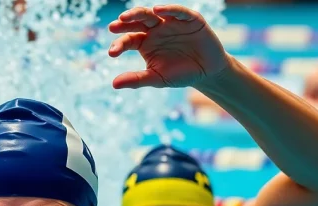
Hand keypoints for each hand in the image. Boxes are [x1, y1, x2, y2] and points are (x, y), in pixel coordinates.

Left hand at [107, 5, 230, 89]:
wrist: (206, 73)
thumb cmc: (179, 74)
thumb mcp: (157, 78)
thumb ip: (137, 79)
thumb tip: (114, 84)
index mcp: (145, 42)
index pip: (129, 39)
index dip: (119, 44)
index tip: (111, 53)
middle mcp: (155, 29)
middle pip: (138, 21)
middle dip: (125, 22)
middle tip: (113, 26)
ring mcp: (171, 22)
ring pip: (153, 14)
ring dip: (139, 13)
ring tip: (126, 17)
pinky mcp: (190, 19)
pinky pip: (178, 12)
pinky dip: (169, 10)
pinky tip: (158, 10)